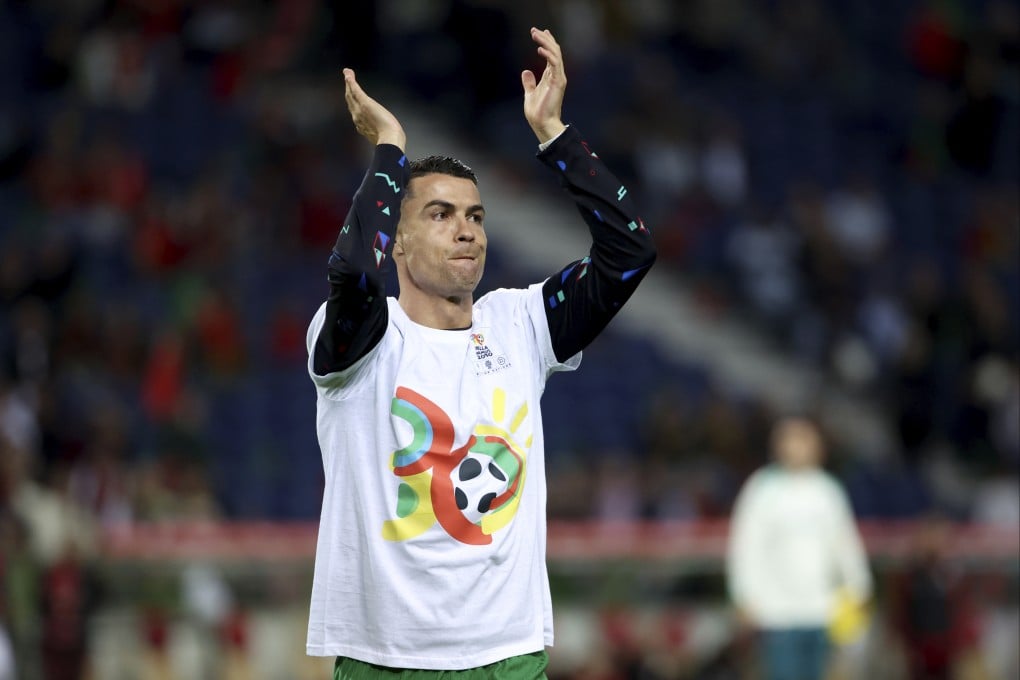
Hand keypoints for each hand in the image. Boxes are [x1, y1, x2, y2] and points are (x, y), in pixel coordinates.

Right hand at [343, 68, 405, 149]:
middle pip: (350, 101)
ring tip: (347, 73)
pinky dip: (351, 82)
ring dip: (348, 83)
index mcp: (361, 125)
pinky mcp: (364, 103)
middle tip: (347, 78)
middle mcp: (357, 117)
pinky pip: (355, 90)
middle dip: (348, 89)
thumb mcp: (382, 134)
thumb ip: (379, 130)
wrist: (389, 139)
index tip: (352, 95)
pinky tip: (348, 75)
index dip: (352, 102)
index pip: (355, 110)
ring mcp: (359, 110)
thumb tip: (383, 130)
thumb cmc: (390, 139)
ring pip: (350, 94)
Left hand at [521, 28, 567, 143]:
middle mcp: (556, 75)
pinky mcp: (557, 82)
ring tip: (535, 34)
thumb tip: (526, 71)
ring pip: (555, 54)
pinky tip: (539, 48)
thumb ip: (529, 82)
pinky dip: (548, 54)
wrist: (542, 124)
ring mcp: (558, 78)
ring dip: (546, 42)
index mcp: (551, 77)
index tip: (539, 32)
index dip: (546, 42)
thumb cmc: (537, 112)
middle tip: (534, 30)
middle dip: (545, 38)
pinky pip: (555, 64)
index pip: (551, 55)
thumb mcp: (530, 93)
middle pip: (554, 51)